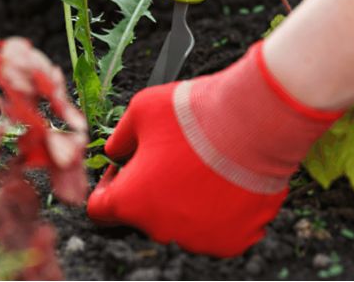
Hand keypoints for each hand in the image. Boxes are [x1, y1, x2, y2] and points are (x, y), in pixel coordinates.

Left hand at [86, 42, 342, 256]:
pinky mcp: (232, 241)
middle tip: (173, 158)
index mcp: (129, 203)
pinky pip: (218, 230)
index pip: (100, 209)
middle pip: (146, 215)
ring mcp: (198, 239)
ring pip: (183, 224)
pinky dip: (219, 211)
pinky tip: (225, 181)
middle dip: (152, 190)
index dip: (110, 185)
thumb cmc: (196, 115)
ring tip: (203, 165)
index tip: (128, 167)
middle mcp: (159, 230)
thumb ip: (119, 138)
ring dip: (186, 201)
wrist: (253, 123)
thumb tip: (115, 151)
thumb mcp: (140, 111)